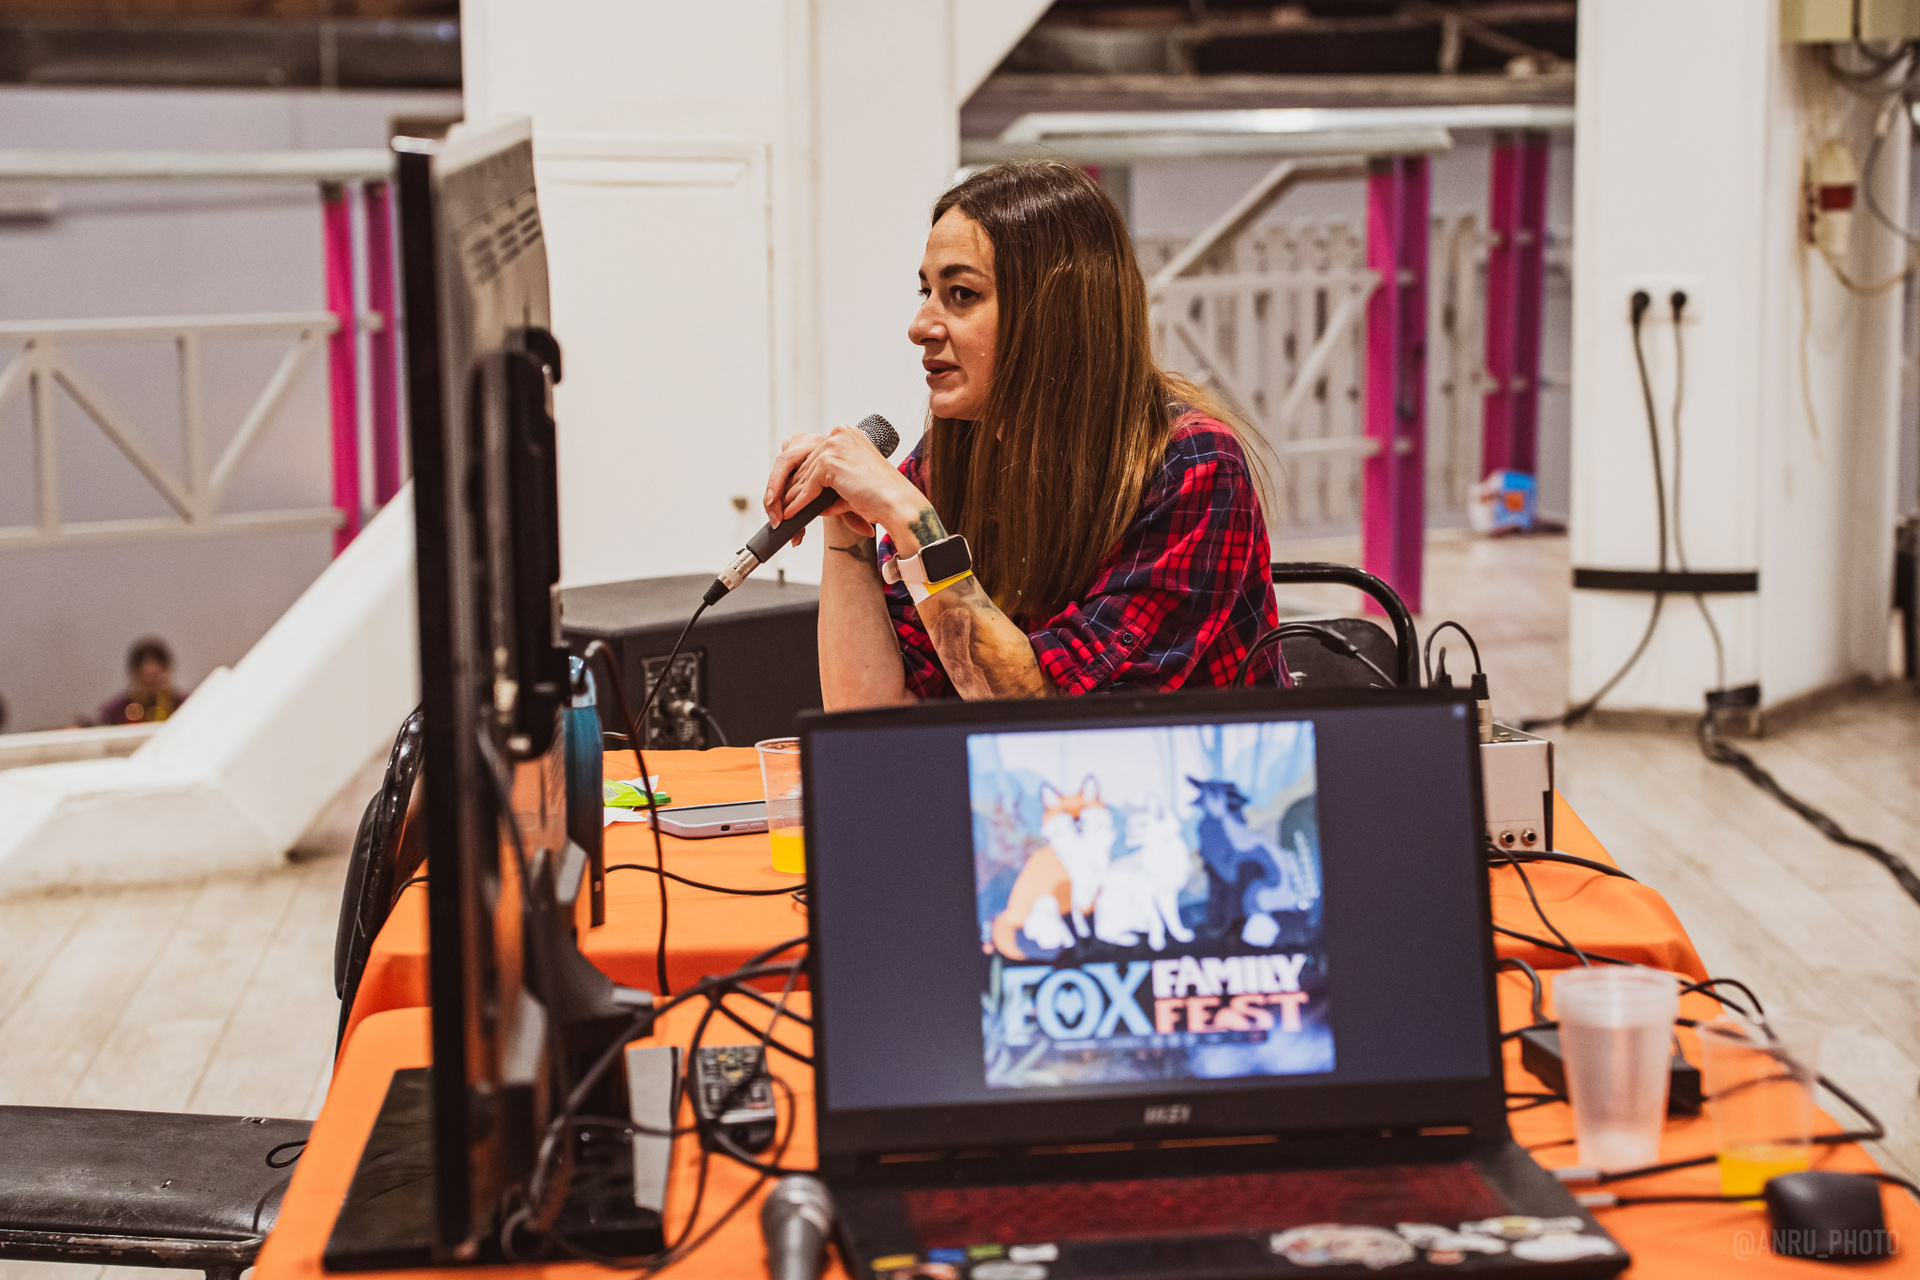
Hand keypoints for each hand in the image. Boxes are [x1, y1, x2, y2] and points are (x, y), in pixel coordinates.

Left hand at [763, 425, 921, 546]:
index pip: (815, 456)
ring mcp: (833, 445)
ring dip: (791, 499)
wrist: (897, 504)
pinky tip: (792, 516)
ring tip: (783, 516)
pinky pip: (807, 487)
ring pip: (804, 477)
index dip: (802, 479)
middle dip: (793, 489)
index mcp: (846, 434)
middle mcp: (839, 434)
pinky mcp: (829, 461)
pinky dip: (798, 503)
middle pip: (805, 465)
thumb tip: (802, 493)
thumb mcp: (849, 482)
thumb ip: (827, 482)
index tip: (791, 495)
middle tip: (781, 508)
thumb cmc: (880, 497)